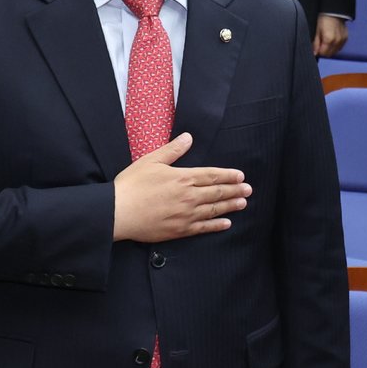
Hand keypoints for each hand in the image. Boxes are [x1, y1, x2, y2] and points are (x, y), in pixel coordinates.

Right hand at [112, 132, 251, 241]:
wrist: (117, 212)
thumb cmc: (131, 185)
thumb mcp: (151, 161)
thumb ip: (172, 150)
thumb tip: (188, 137)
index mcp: (183, 178)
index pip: (213, 175)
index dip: (229, 175)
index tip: (241, 176)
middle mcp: (189, 196)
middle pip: (217, 192)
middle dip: (235, 190)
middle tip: (248, 190)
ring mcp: (186, 214)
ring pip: (214, 209)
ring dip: (230, 206)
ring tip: (243, 203)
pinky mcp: (179, 230)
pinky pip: (203, 228)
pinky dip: (217, 225)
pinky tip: (226, 223)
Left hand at [312, 15, 347, 57]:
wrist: (333, 12)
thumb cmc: (323, 20)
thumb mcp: (317, 31)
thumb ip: (316, 43)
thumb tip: (315, 53)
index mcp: (329, 40)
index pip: (323, 53)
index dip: (319, 52)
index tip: (317, 47)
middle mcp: (337, 41)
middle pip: (330, 54)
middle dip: (324, 51)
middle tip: (320, 44)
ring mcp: (342, 40)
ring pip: (335, 52)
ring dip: (330, 50)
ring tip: (326, 42)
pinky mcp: (345, 38)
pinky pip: (340, 47)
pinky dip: (335, 46)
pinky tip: (332, 41)